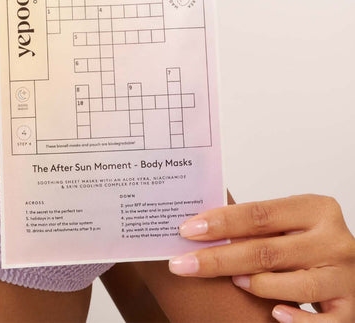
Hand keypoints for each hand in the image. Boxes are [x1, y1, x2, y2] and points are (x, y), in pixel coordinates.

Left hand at [168, 195, 354, 321]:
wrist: (354, 270)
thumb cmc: (310, 243)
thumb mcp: (292, 224)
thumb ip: (258, 224)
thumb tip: (200, 226)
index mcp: (316, 209)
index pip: (258, 214)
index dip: (220, 222)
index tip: (187, 230)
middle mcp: (334, 240)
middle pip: (266, 251)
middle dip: (219, 259)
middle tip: (184, 264)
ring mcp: (345, 276)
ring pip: (292, 285)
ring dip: (255, 285)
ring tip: (232, 281)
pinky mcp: (351, 308)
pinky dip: (296, 319)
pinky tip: (275, 314)